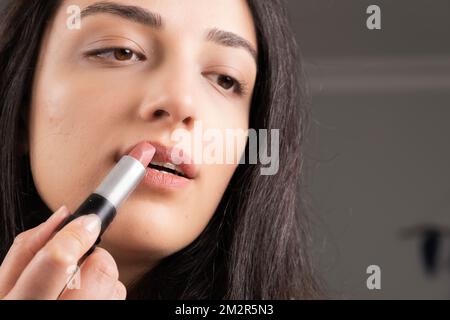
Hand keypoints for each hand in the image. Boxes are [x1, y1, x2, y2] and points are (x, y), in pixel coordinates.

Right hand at [0, 206, 125, 299]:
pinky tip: (85, 303)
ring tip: (75, 293)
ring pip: (115, 285)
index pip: (59, 260)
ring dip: (100, 281)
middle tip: (81, 263)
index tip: (87, 222)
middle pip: (101, 269)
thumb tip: (63, 216)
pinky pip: (117, 299)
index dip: (76, 233)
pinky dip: (105, 296)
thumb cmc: (17, 306)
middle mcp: (54, 315)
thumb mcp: (4, 286)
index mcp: (19, 304)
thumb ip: (27, 250)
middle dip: (95, 257)